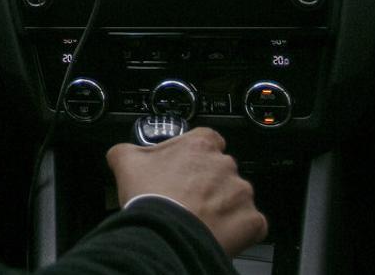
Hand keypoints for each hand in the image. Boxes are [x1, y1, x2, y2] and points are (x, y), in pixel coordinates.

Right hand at [105, 127, 266, 256]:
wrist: (166, 235)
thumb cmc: (150, 197)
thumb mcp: (126, 162)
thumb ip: (126, 149)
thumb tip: (122, 151)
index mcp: (200, 144)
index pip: (208, 140)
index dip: (196, 155)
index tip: (186, 167)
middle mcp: (226, 164)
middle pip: (222, 170)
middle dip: (208, 183)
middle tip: (187, 198)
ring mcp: (242, 192)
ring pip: (236, 196)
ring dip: (222, 206)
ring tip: (199, 219)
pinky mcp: (252, 220)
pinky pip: (250, 223)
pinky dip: (237, 229)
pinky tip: (216, 233)